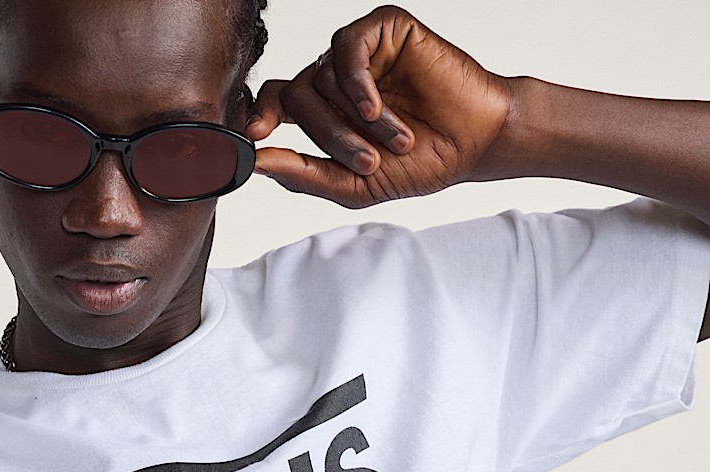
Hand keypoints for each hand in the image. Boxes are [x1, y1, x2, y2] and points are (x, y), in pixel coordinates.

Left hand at [245, 5, 513, 206]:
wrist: (473, 144)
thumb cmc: (418, 165)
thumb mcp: (353, 186)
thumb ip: (303, 175)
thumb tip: (256, 162)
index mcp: (324, 111)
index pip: (274, 102)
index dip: (259, 116)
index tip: (255, 137)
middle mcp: (335, 78)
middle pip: (295, 97)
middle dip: (328, 136)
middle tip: (367, 162)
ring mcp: (358, 52)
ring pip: (320, 78)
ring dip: (356, 122)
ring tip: (396, 141)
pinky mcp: (383, 29)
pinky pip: (346, 49)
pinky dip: (357, 84)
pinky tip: (376, 109)